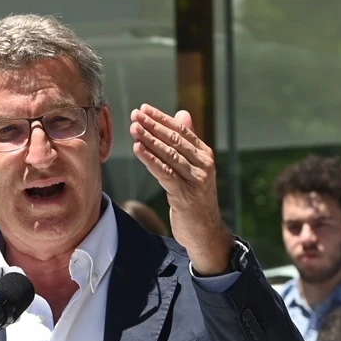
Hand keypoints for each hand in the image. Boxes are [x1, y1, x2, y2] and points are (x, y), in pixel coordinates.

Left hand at [128, 106, 231, 274]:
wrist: (206, 232)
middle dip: (153, 126)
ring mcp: (195, 180)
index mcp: (205, 155)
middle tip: (135, 114)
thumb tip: (182, 113)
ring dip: (149, 140)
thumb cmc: (197, 199)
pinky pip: (164, 173)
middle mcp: (203, 165)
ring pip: (169, 154)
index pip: (182, 131)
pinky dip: (150, 160)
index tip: (144, 109)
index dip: (162, 118)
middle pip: (175, 140)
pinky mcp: (184, 195)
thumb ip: (188, 141)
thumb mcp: (194, 168)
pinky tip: (138, 149)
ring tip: (133, 128)